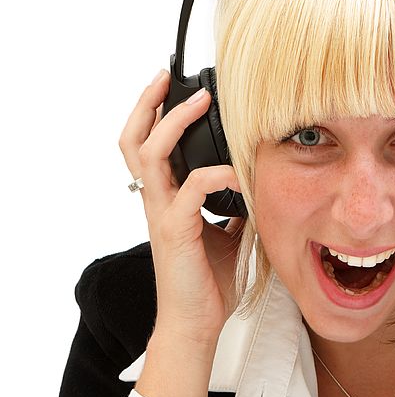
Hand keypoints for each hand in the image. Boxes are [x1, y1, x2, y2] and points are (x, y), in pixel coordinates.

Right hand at [118, 69, 243, 396]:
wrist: (198, 322)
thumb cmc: (209, 279)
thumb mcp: (229, 231)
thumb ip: (235, 205)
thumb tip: (257, 182)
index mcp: (169, 197)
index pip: (151, 145)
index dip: (157, 113)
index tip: (179, 85)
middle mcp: (158, 200)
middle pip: (134, 139)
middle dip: (148, 102)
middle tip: (165, 74)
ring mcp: (162, 213)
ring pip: (149, 154)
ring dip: (173, 122)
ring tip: (199, 101)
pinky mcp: (174, 231)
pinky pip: (190, 189)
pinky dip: (216, 174)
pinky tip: (240, 173)